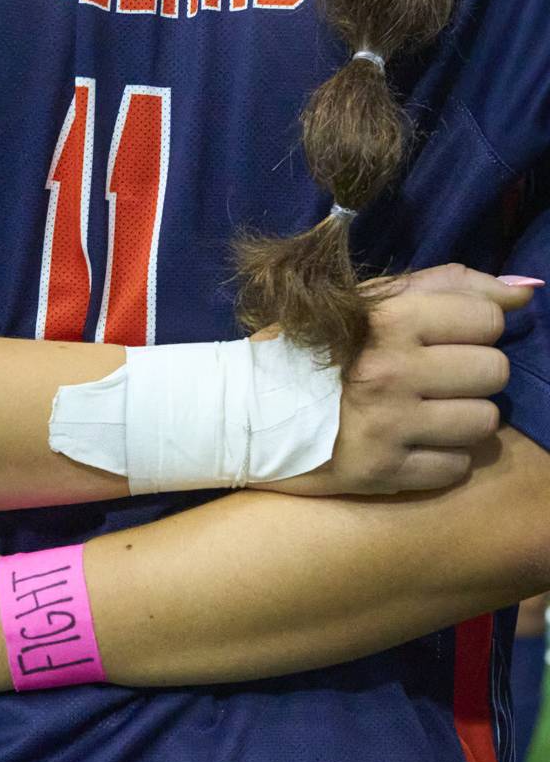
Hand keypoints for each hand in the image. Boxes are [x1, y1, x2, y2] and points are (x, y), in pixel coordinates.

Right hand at [254, 264, 540, 495]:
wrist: (240, 412)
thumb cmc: (310, 350)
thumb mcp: (367, 301)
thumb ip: (448, 286)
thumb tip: (528, 293)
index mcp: (387, 320)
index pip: (488, 318)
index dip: (474, 328)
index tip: (444, 338)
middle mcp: (391, 371)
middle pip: (493, 371)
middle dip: (471, 375)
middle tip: (436, 380)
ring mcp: (388, 427)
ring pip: (484, 423)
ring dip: (462, 420)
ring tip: (426, 415)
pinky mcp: (382, 475)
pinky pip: (455, 468)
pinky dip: (441, 459)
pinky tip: (411, 446)